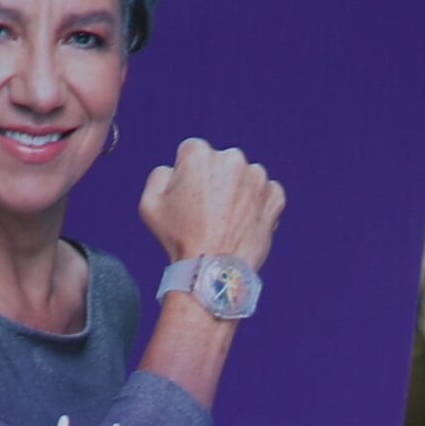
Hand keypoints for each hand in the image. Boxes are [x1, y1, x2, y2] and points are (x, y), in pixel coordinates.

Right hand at [140, 139, 283, 271]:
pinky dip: (257, 206)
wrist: (214, 272)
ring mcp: (257, 177)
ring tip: (226, 222)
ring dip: (237, 192)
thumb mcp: (149, 203)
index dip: (188, 177)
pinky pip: (266, 194)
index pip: (192, 153)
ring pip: (244, 178)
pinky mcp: (275, 196)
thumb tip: (174, 170)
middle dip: (215, 181)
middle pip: (220, 163)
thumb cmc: (180, 239)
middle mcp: (231, 158)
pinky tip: (243, 224)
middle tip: (208, 213)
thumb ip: (160, 174)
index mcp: (199, 154)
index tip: (189, 199)